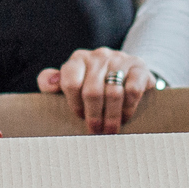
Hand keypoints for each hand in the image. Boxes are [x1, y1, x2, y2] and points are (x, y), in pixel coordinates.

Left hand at [38, 48, 154, 133]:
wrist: (128, 72)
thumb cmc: (93, 82)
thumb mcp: (72, 81)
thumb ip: (52, 82)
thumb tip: (49, 84)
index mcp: (78, 59)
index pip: (70, 81)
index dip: (74, 104)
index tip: (79, 117)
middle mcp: (98, 56)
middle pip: (92, 91)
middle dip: (94, 116)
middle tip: (96, 131)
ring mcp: (120, 59)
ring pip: (113, 93)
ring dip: (111, 116)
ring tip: (110, 130)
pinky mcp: (139, 67)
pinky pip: (133, 90)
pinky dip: (128, 108)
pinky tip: (125, 117)